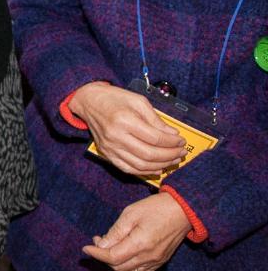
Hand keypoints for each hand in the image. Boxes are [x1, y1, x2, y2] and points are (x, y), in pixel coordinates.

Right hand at [69, 82, 185, 176]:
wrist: (88, 102)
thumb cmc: (114, 98)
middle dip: (170, 155)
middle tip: (181, 152)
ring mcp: (110, 147)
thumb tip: (173, 134)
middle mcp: (116, 136)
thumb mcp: (138, 101)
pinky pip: (128, 169)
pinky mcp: (106, 153)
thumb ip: (156, 119)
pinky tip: (157, 168)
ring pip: (140, 165)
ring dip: (161, 165)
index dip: (172, 142)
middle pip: (150, 154)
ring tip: (173, 160)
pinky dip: (145, 172)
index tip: (182, 141)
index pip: (155, 138)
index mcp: (124, 120)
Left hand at [82, 193, 190, 270]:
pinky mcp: (161, 261)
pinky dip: (127, 266)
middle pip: (118, 267)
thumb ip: (115, 232)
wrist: (183, 210)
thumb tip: (101, 244)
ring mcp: (157, 261)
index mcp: (140, 245)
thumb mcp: (130, 214)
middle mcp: (149, 257)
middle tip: (97, 241)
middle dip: (103, 257)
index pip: (112, 257)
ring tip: (108, 245)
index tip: (85, 248)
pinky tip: (122, 252)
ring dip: (114, 262)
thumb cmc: (156, 208)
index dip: (96, 254)